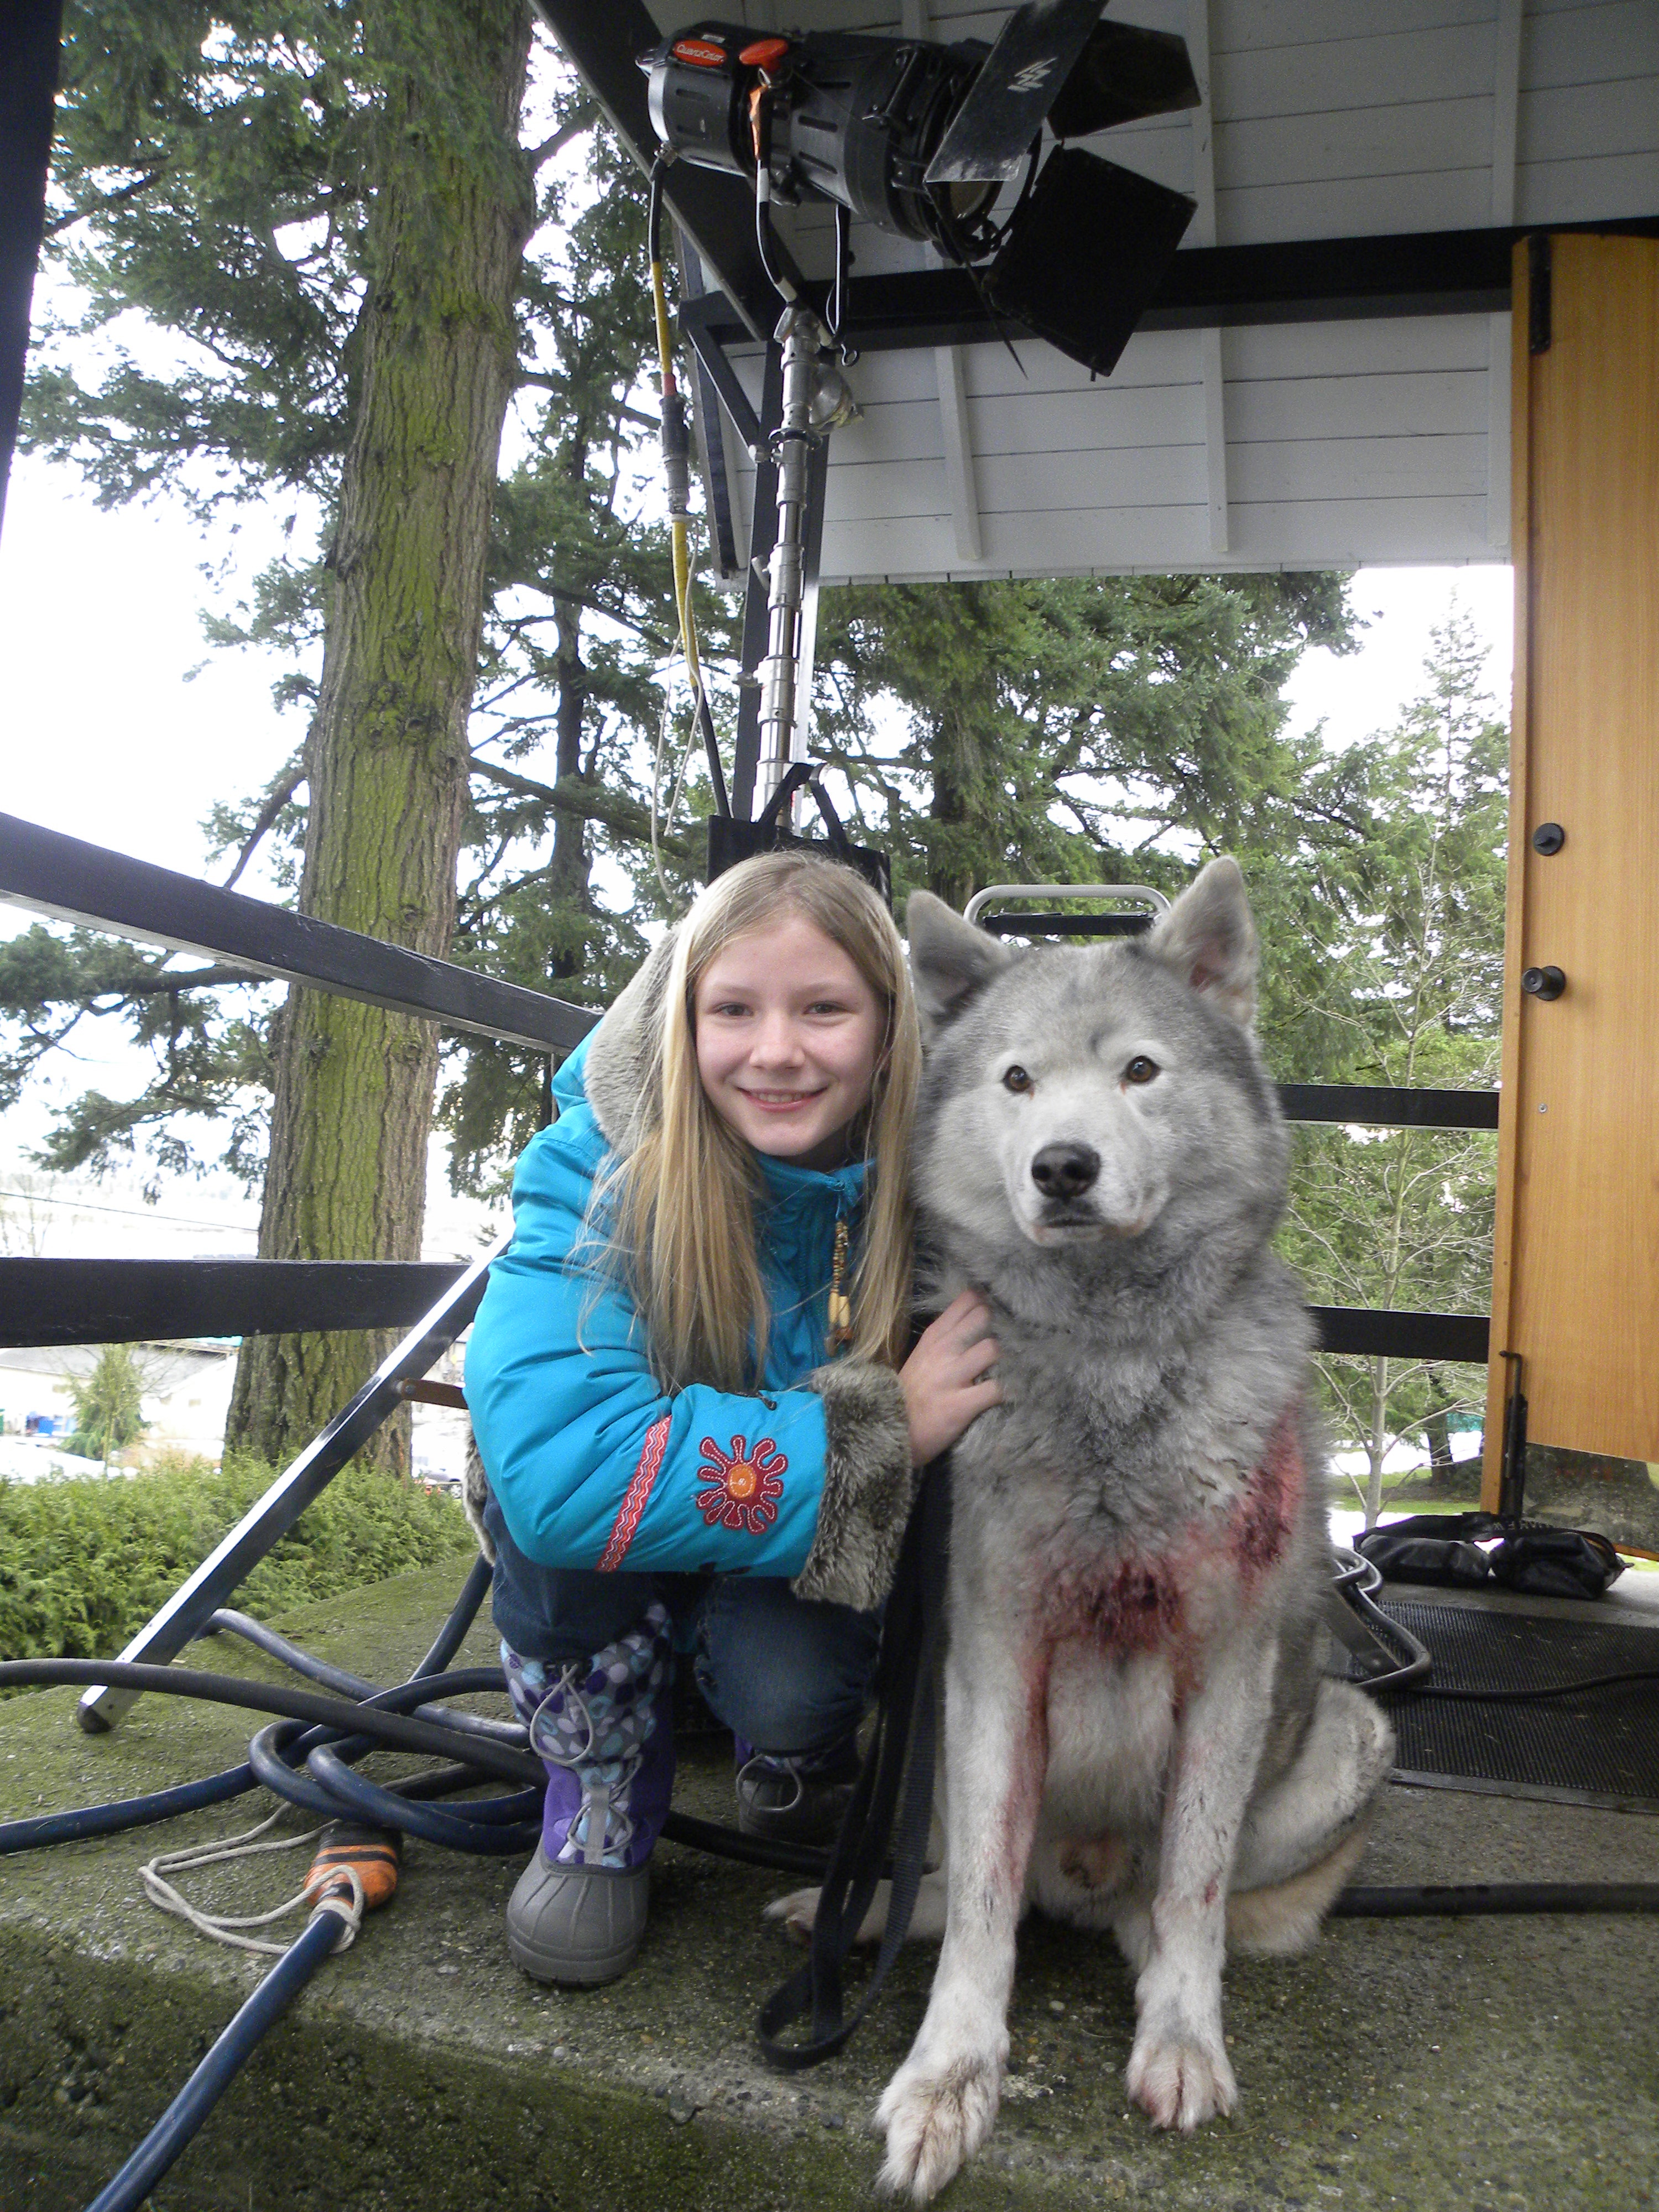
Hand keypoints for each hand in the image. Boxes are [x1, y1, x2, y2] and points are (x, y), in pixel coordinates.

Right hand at [899, 1290, 1000, 1465]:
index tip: (997, 1314)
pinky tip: (1010, 1392)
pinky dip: (1008, 1390)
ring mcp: (951, 1377)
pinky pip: (997, 1389)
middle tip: (1008, 1342)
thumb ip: (946, 1337)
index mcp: (934, 1337)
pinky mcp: (962, 1405)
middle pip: (983, 1318)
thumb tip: (977, 1319)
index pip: (966, 1302)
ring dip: (1007, 1358)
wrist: (890, 1430)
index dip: (987, 1304)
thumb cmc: (911, 1393)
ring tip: (1010, 1367)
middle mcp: (943, 1351)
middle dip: (1000, 1327)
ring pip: (992, 1349)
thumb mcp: (922, 1356)